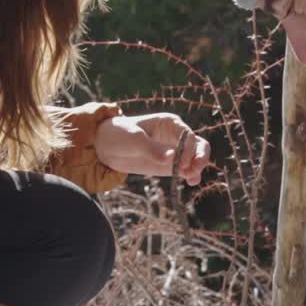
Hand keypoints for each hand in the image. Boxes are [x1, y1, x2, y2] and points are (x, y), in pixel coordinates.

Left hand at [94, 113, 209, 183]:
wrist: (104, 147)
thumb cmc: (119, 134)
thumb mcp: (133, 139)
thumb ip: (151, 149)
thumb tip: (171, 157)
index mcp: (169, 122)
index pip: (187, 135)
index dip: (189, 149)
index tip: (180, 163)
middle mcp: (175, 135)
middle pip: (198, 145)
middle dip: (200, 157)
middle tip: (193, 170)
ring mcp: (174, 151)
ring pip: (196, 158)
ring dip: (198, 167)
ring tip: (192, 179)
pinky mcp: (170, 165)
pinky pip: (187, 170)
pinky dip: (192, 175)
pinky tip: (190, 182)